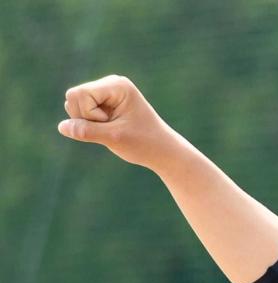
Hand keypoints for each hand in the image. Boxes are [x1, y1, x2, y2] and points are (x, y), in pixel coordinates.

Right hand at [58, 75, 180, 170]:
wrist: (163, 151)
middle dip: (86, 118)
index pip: (79, 95)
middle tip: (112, 128)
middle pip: (73, 97)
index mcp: (117, 85)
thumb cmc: (144, 144)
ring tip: (112, 128)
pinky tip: (109, 127)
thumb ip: (87, 131)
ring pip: (74, 104)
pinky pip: (81, 111)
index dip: (89, 115)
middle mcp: (110, 83)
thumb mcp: (114, 139)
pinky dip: (91, 124)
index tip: (111, 124)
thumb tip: (61, 127)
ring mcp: (106, 92)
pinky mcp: (103, 103)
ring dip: (88, 122)